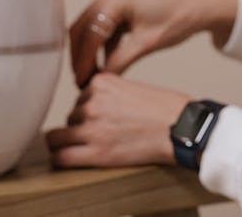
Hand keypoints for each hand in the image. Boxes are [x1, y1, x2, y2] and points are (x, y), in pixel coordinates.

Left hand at [45, 72, 190, 167]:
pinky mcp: (96, 152)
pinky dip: (60, 159)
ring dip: (74, 142)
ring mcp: (91, 127)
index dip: (89, 110)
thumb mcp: (131, 87)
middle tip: (101, 134)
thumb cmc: (166, 109)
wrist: (182, 128)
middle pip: (71, 116)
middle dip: (80, 125)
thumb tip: (88, 106)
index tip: (100, 118)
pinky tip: (66, 160)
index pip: (80, 98)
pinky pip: (61, 156)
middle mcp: (92, 102)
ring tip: (97, 146)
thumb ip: (108, 93)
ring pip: (60, 136)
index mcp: (101, 83)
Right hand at [69, 0, 236, 86]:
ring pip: (90, 28)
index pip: (89, 33)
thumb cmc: (178, 19)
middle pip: (83, 28)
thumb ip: (118, 62)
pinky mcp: (121, 4)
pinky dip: (101, 45)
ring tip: (91, 77)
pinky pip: (103, 26)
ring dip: (89, 51)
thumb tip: (98, 80)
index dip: (83, 61)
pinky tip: (103, 65)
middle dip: (81, 56)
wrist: (201, 6)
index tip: (81, 82)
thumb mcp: (146, 44)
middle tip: (81, 81)